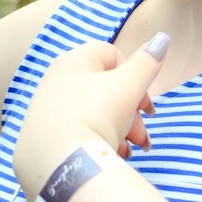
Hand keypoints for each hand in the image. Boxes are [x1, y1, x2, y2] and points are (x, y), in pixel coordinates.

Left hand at [12, 33, 169, 198]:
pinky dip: (96, 143)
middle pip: (104, 90)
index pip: (111, 55)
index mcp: (72, 62)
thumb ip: (147, 62)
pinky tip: (110, 157)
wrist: (60, 164)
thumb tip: (162, 38)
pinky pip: (75, 134)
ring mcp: (44, 112)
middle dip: (131, 114)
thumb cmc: (97, 115)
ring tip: (130, 150)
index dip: (135, 77)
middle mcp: (54, 82)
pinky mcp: (39, 140)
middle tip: (142, 136)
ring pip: (93, 115)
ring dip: (119, 131)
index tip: (145, 105)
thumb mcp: (129, 86)